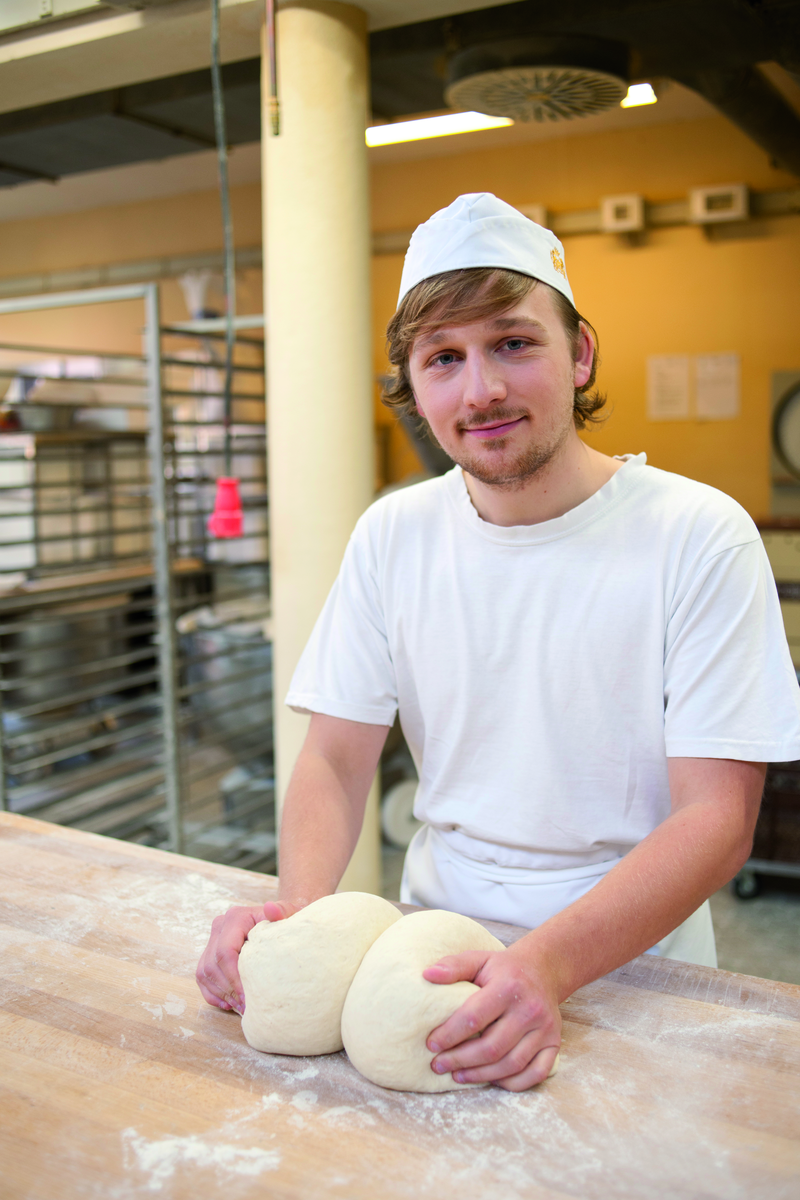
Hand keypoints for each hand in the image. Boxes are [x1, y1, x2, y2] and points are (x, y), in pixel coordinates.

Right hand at [195, 899, 301, 1012]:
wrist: (280, 922)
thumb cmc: (286, 921)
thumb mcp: (290, 914)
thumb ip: (283, 911)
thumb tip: (271, 909)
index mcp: (236, 917)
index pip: (225, 952)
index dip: (234, 977)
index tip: (248, 997)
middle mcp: (220, 926)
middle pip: (213, 965)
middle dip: (228, 990)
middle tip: (246, 1007)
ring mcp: (212, 940)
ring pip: (205, 973)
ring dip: (221, 994)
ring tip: (241, 1007)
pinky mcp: (210, 954)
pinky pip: (202, 978)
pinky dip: (213, 994)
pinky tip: (230, 1004)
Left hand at [423, 945, 560, 1091]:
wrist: (542, 970)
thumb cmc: (503, 968)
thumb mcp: (479, 959)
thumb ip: (454, 966)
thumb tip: (427, 975)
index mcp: (508, 986)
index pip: (474, 1017)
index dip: (449, 1034)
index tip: (431, 1044)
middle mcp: (530, 1009)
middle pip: (492, 1047)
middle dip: (460, 1060)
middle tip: (438, 1065)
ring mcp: (545, 1028)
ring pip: (511, 1064)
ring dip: (481, 1075)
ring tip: (458, 1075)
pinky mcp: (554, 1043)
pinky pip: (536, 1073)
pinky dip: (513, 1083)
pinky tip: (491, 1079)